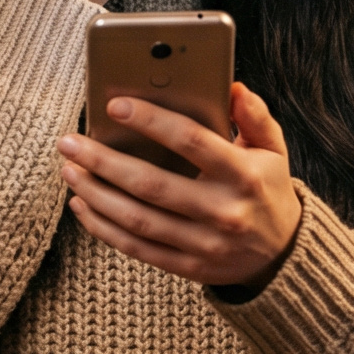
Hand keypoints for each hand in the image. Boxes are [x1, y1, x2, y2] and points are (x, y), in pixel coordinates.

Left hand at [58, 81, 300, 290]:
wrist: (284, 255)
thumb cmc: (268, 190)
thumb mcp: (273, 149)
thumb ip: (255, 115)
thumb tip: (232, 86)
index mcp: (243, 174)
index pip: (191, 140)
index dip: (150, 121)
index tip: (114, 105)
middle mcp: (223, 211)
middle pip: (151, 184)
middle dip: (103, 161)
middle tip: (69, 142)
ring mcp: (204, 244)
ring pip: (138, 219)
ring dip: (96, 194)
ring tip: (69, 170)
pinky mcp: (189, 267)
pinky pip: (137, 248)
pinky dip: (104, 227)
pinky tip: (82, 204)